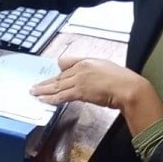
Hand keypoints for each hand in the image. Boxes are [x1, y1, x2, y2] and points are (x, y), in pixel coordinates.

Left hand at [31, 57, 162, 134]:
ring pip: (57, 86)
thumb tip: (86, 77)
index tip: (50, 77)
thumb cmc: (122, 80)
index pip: (66, 66)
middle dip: (45, 83)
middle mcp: (80, 69)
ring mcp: (79, 80)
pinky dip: (51, 98)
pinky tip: (43, 100)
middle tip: (34, 87)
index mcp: (87, 62)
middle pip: (59, 76)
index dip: (57, 74)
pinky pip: (62, 95)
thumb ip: (93, 70)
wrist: (128, 88)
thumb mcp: (106, 68)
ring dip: (43, 90)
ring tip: (34, 93)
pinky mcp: (80, 91)